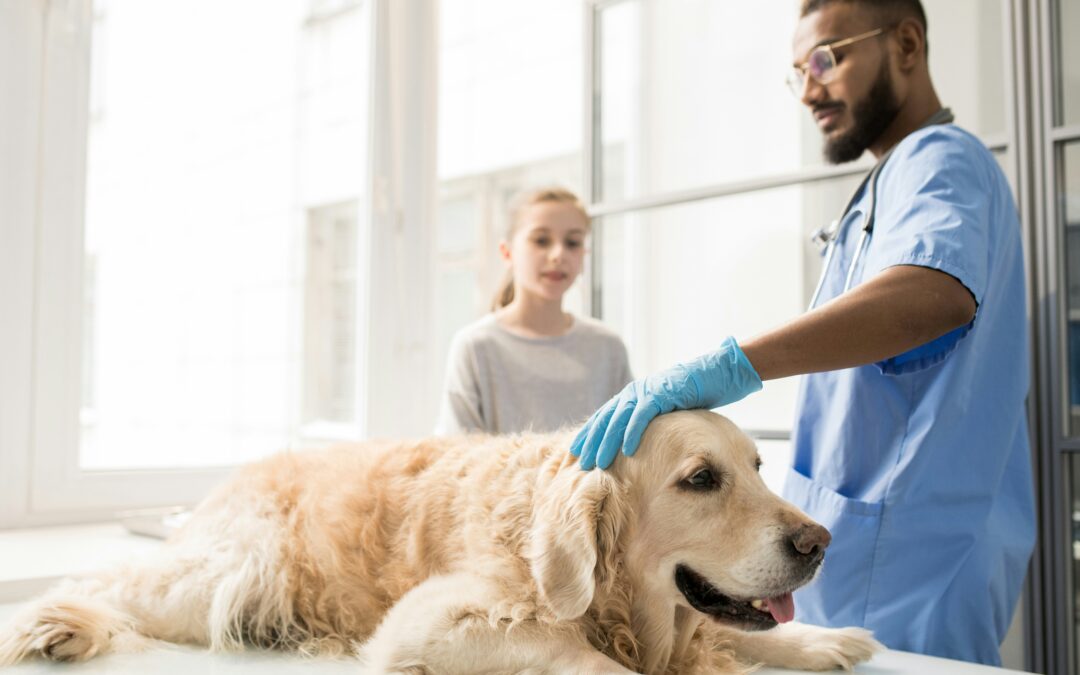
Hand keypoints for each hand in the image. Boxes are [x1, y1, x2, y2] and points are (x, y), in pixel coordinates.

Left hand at [570, 337, 761, 469]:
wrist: (717, 372)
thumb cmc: (695, 393)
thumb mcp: (667, 410)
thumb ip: (650, 420)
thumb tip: (639, 442)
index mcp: (633, 395)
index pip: (605, 416)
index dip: (590, 434)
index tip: (577, 453)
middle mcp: (635, 392)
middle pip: (606, 419)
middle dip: (592, 441)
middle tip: (581, 463)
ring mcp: (647, 391)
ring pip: (619, 419)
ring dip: (607, 441)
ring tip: (597, 462)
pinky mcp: (662, 393)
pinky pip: (643, 415)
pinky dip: (632, 432)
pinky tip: (626, 449)